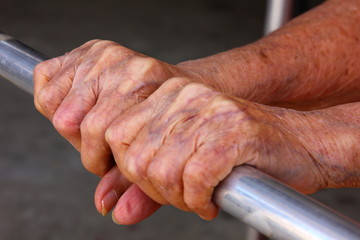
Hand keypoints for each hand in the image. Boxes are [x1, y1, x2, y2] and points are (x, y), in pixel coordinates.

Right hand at [33, 40, 197, 222]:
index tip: (109, 165)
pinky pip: (46, 79)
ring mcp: (105, 54)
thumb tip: (106, 207)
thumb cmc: (173, 122)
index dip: (98, 161)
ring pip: (55, 104)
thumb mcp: (160, 155)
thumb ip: (135, 186)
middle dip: (86, 146)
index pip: (99, 133)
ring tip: (95, 128)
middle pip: (72, 121)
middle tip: (103, 148)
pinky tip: (83, 107)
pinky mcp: (91, 49)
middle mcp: (124, 64)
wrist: (185, 87)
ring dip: (71, 126)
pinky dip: (55, 100)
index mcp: (147, 82)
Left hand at [104, 78, 327, 219]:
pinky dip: (199, 200)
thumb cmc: (238, 152)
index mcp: (168, 93)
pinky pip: (195, 179)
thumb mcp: (181, 156)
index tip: (157, 182)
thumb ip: (145, 180)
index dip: (130, 171)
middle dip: (154, 189)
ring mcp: (211, 112)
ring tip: (198, 194)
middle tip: (182, 193)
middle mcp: (186, 95)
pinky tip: (211, 199)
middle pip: (134, 158)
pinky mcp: (234, 133)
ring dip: (179, 198)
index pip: (115, 135)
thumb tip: (113, 211)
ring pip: (161, 171)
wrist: (297, 144)